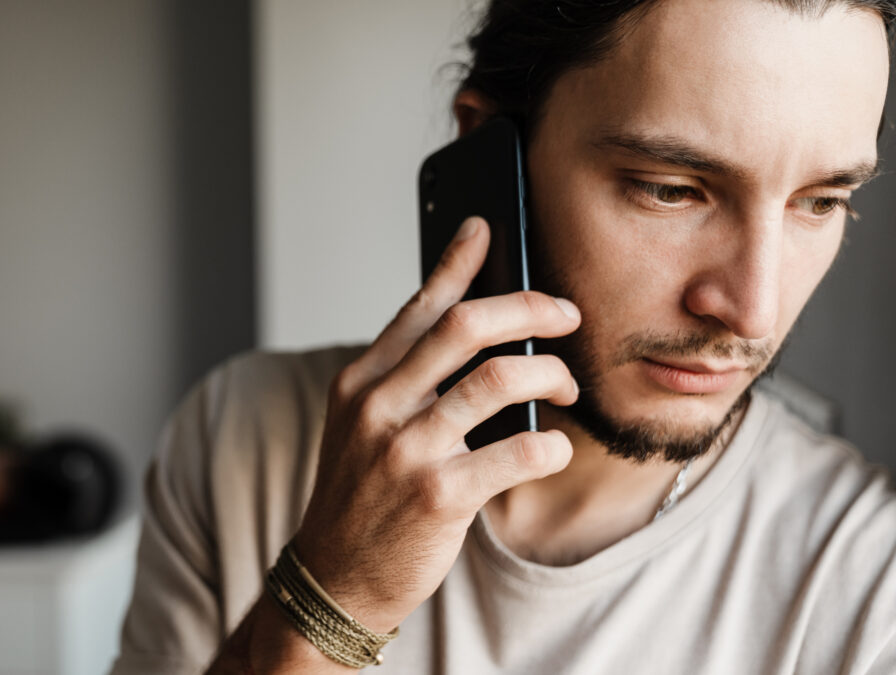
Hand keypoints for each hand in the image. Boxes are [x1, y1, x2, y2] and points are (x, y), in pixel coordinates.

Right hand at [291, 216, 581, 632]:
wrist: (334, 577)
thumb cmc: (360, 498)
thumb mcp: (361, 427)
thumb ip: (404, 380)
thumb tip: (466, 333)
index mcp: (361, 382)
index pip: (418, 307)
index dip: (456, 263)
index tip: (485, 229)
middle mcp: (379, 406)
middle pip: (468, 327)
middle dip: (531, 309)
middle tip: (565, 314)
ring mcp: (408, 450)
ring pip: (502, 379)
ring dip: (552, 375)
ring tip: (566, 387)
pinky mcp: (440, 495)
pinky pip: (520, 450)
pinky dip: (552, 445)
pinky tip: (553, 449)